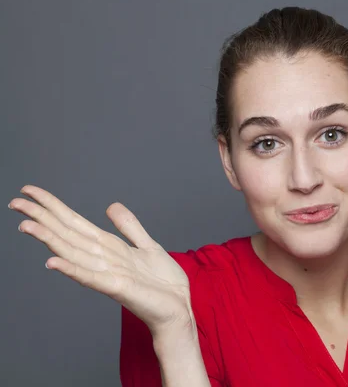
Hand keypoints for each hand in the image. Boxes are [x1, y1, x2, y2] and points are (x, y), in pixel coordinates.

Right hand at [9, 185, 192, 335]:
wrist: (178, 308)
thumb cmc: (162, 284)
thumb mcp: (147, 246)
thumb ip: (129, 227)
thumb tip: (111, 206)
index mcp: (109, 247)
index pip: (75, 222)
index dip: (53, 207)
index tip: (30, 191)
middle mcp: (103, 258)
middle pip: (67, 234)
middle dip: (42, 218)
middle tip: (15, 202)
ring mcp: (108, 273)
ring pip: (72, 252)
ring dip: (49, 239)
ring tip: (25, 225)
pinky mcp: (118, 287)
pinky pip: (91, 278)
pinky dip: (72, 270)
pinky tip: (52, 263)